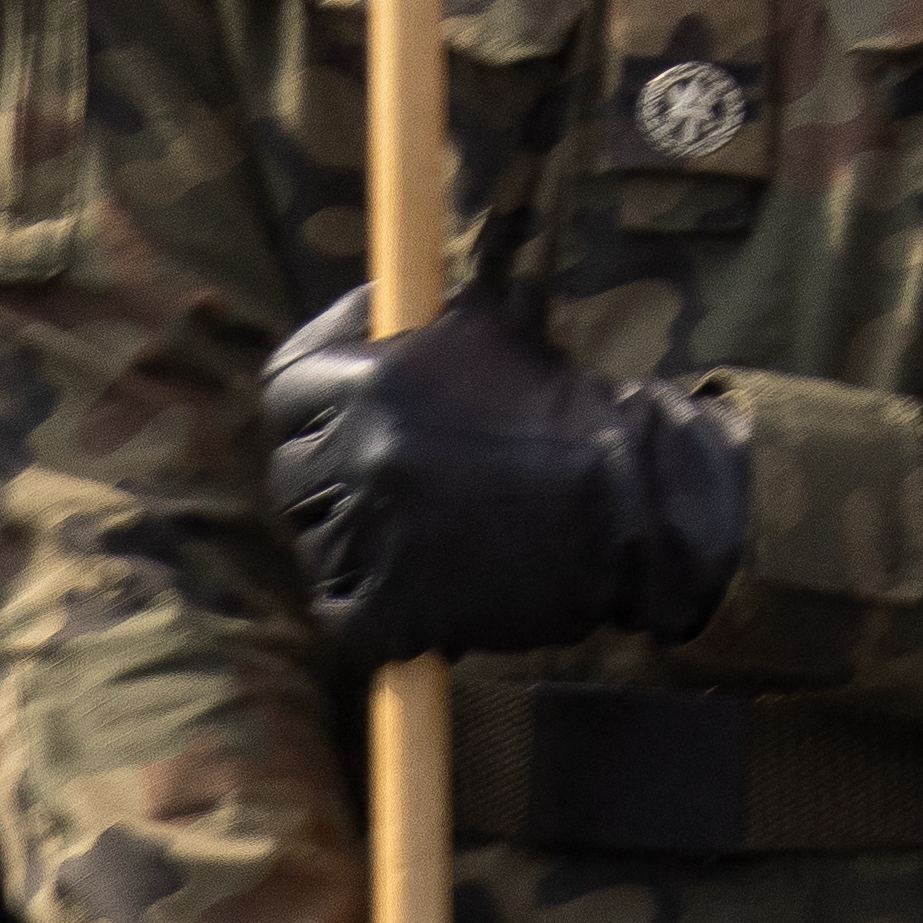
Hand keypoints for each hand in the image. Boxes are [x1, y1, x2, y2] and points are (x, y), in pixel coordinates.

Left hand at [259, 287, 744, 661]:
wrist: (636, 502)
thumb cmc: (569, 416)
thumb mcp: (490, 337)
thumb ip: (415, 329)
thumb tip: (371, 315)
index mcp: (376, 383)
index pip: (286, 386)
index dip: (306, 396)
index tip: (332, 398)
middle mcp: (363, 454)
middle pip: (292, 468)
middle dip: (331, 473)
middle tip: (387, 478)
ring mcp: (372, 533)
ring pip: (316, 540)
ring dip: (355, 537)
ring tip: (422, 531)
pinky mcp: (392, 606)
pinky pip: (341, 607)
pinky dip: (369, 603)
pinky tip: (420, 584)